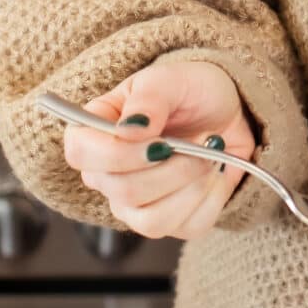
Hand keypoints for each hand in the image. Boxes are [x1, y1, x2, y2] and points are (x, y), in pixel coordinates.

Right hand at [60, 58, 257, 240]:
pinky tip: (215, 174)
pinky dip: (211, 199)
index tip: (161, 141)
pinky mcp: (167, 221)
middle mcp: (106, 174)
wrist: (226, 111)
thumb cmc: (189, 90)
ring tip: (209, 158)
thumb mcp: (171, 80)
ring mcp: (133, 204)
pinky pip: (186, 227)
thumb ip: (149, 99)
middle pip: (122, 192)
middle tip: (202, 143)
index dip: (118, 154)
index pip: (80, 153)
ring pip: (151, 221)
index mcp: (95, 131)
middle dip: (172, 169)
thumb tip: (127, 131)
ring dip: (192, 187)